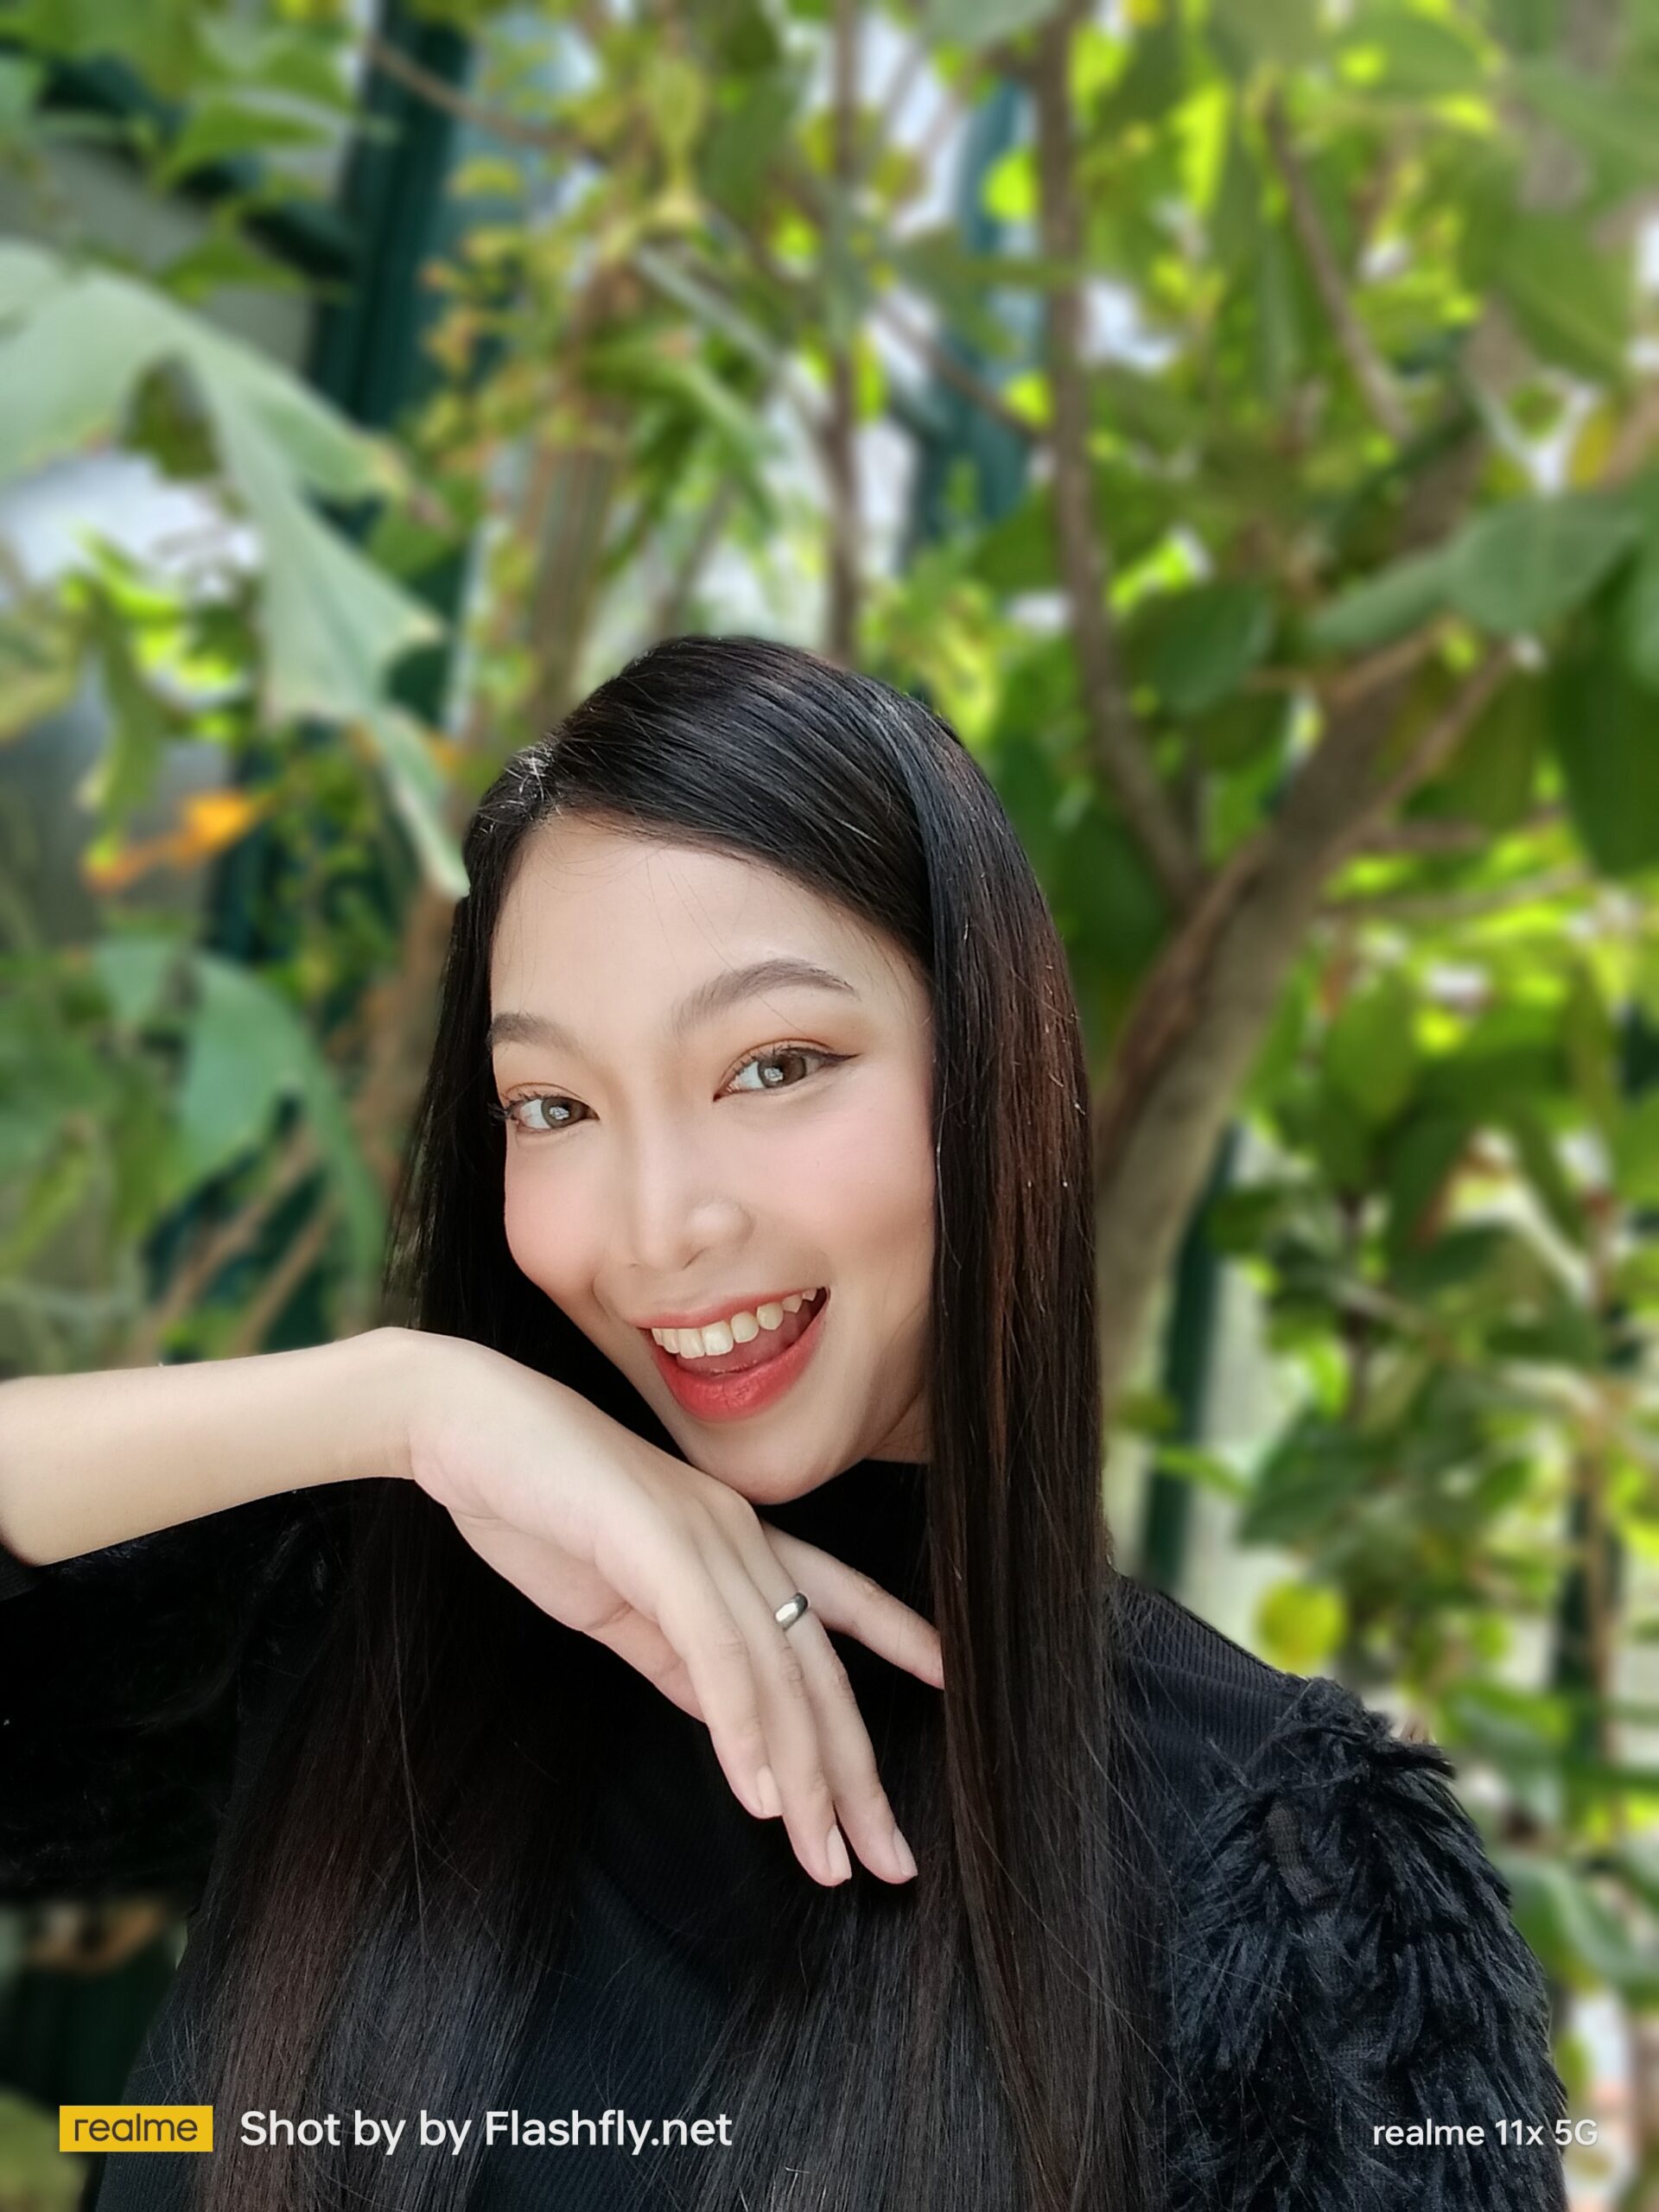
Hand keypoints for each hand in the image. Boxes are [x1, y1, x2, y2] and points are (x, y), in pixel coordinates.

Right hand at [406, 1337, 940, 1888]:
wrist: (465, 1425)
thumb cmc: (536, 1502)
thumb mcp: (620, 1599)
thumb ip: (677, 1655)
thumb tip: (728, 1723)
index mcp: (733, 1540)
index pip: (838, 1597)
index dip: (898, 1638)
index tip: (949, 1686)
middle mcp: (738, 1536)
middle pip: (819, 1667)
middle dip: (857, 1771)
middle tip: (888, 1861)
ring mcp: (704, 1537)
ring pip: (779, 1672)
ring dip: (804, 1776)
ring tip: (824, 1855)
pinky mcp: (657, 1546)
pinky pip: (718, 1652)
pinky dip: (743, 1729)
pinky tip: (757, 1794)